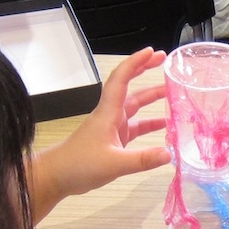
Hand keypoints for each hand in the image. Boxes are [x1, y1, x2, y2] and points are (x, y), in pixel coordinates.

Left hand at [32, 49, 169, 216]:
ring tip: (172, 91)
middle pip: (130, 87)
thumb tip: (170, 154)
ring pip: (134, 106)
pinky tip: (165, 126)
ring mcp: (112, 127)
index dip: (136, 63)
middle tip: (165, 61)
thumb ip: (142, 160)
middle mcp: (111, 115)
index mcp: (108, 113)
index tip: (153, 52)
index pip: (122, 79)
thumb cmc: (79, 165)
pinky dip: (149, 123)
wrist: (56, 176)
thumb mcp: (113, 164)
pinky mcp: (113, 140)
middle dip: (145, 71)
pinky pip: (135, 126)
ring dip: (151, 97)